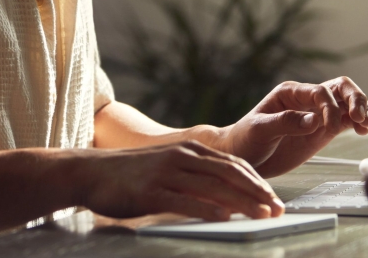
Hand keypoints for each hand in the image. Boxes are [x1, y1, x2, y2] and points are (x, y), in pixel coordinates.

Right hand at [72, 140, 284, 221]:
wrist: (89, 172)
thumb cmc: (130, 174)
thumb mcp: (167, 168)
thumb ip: (194, 179)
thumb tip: (225, 200)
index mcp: (188, 150)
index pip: (232, 163)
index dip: (257, 181)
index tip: (275, 198)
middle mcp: (181, 157)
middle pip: (230, 172)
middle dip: (258, 192)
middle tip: (278, 209)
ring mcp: (166, 173)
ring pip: (213, 186)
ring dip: (242, 201)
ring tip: (262, 214)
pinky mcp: (151, 191)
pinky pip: (186, 200)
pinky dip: (208, 208)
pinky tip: (225, 217)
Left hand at [213, 77, 367, 176]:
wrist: (243, 159)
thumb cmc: (245, 140)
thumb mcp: (259, 130)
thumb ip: (286, 122)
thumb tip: (314, 120)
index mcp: (290, 93)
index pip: (319, 91)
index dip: (329, 107)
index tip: (328, 127)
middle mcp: (305, 100)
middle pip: (339, 89)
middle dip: (354, 99)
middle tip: (360, 117)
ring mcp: (315, 115)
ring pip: (346, 103)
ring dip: (360, 109)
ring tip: (365, 124)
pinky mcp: (321, 131)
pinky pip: (344, 122)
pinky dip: (356, 123)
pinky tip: (363, 130)